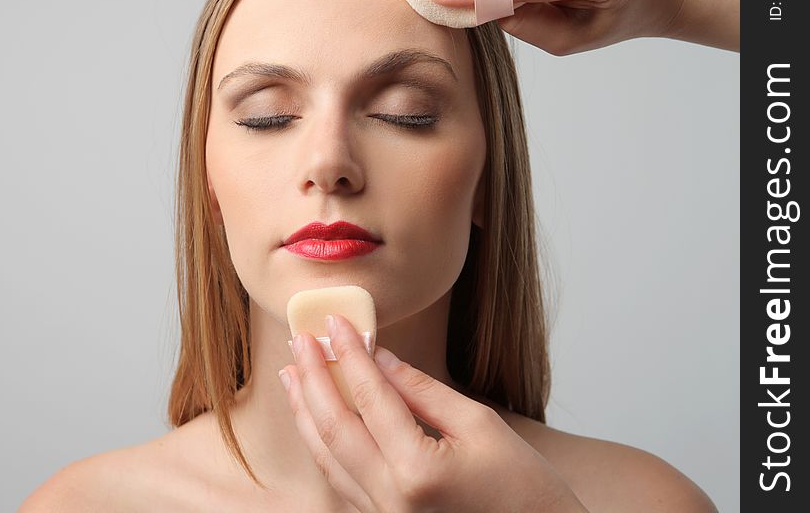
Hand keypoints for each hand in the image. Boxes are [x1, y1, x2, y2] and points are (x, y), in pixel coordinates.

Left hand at [279, 314, 587, 511]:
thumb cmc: (525, 490)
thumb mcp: (481, 427)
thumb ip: (424, 391)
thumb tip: (382, 358)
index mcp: (417, 471)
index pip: (370, 398)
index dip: (350, 355)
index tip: (336, 322)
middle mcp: (389, 500)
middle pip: (334, 428)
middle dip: (314, 378)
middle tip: (302, 340)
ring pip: (327, 458)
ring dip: (306, 412)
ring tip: (294, 374)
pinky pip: (339, 482)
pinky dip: (324, 445)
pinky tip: (316, 419)